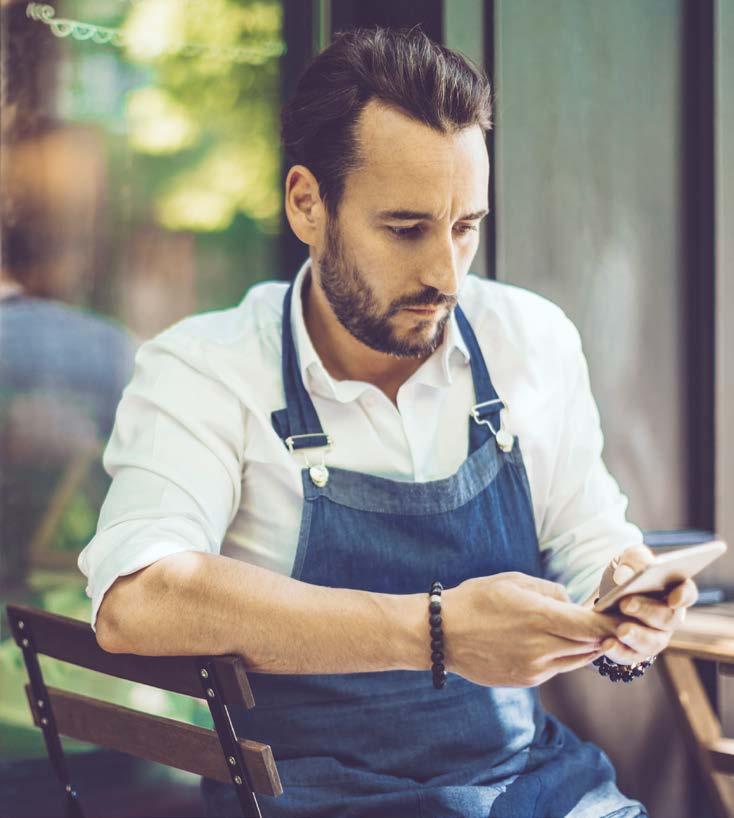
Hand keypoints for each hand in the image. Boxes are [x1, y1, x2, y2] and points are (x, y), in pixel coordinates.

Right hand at [442, 572, 619, 687]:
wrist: (441, 634)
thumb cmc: (475, 599)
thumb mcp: (513, 581)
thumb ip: (549, 591)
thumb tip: (572, 604)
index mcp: (538, 617)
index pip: (591, 626)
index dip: (612, 622)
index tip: (624, 614)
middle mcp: (540, 647)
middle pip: (590, 645)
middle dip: (603, 633)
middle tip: (611, 620)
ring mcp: (533, 668)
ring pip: (577, 660)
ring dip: (587, 646)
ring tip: (588, 631)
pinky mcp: (525, 679)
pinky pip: (557, 668)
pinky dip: (564, 655)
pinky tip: (557, 642)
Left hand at [595, 545, 698, 665]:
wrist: (604, 597)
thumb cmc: (625, 574)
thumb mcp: (627, 559)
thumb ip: (632, 560)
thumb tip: (625, 574)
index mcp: (673, 590)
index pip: (687, 593)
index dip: (683, 596)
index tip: (673, 599)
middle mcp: (669, 617)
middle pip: (668, 618)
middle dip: (648, 611)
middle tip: (626, 604)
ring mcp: (655, 637)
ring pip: (653, 642)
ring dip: (637, 636)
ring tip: (620, 630)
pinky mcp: (636, 651)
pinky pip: (630, 655)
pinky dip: (619, 651)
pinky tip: (607, 644)